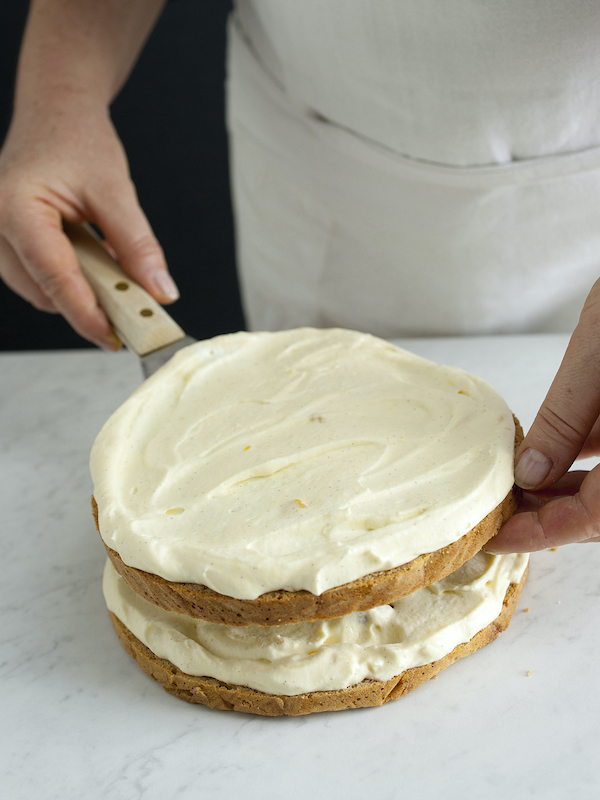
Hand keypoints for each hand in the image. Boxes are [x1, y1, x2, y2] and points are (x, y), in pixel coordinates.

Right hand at [0, 101, 177, 349]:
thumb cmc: (76, 139)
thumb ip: (138, 245)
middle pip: (43, 291)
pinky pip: (37, 279)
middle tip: (132, 313)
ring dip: (79, 294)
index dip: (86, 313)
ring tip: (111, 271)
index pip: (53, 275)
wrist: (56, 113)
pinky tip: (92, 263)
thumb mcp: (116, 190)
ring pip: (40, 291)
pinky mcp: (5, 244)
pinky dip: (69, 281)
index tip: (114, 338)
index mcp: (15, 206)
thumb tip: (160, 292)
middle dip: (87, 307)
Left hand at [487, 281, 599, 552]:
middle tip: (499, 512)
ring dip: (567, 489)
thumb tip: (530, 473)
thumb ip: (566, 420)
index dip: (542, 534)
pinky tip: (552, 451)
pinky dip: (587, 458)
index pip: (595, 520)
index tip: (497, 538)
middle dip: (551, 515)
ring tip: (515, 485)